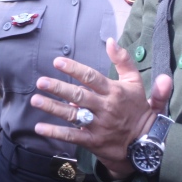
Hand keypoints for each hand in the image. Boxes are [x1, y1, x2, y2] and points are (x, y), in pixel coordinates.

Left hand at [31, 38, 172, 179]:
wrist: (145, 141)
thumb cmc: (137, 108)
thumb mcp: (135, 82)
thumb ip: (124, 60)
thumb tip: (111, 41)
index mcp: (114, 91)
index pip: (91, 78)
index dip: (74, 69)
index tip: (57, 62)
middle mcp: (105, 107)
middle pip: (79, 95)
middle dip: (59, 88)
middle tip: (41, 81)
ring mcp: (98, 125)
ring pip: (73, 115)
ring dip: (53, 107)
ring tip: (35, 100)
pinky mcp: (93, 141)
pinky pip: (72, 136)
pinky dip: (56, 132)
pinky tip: (40, 127)